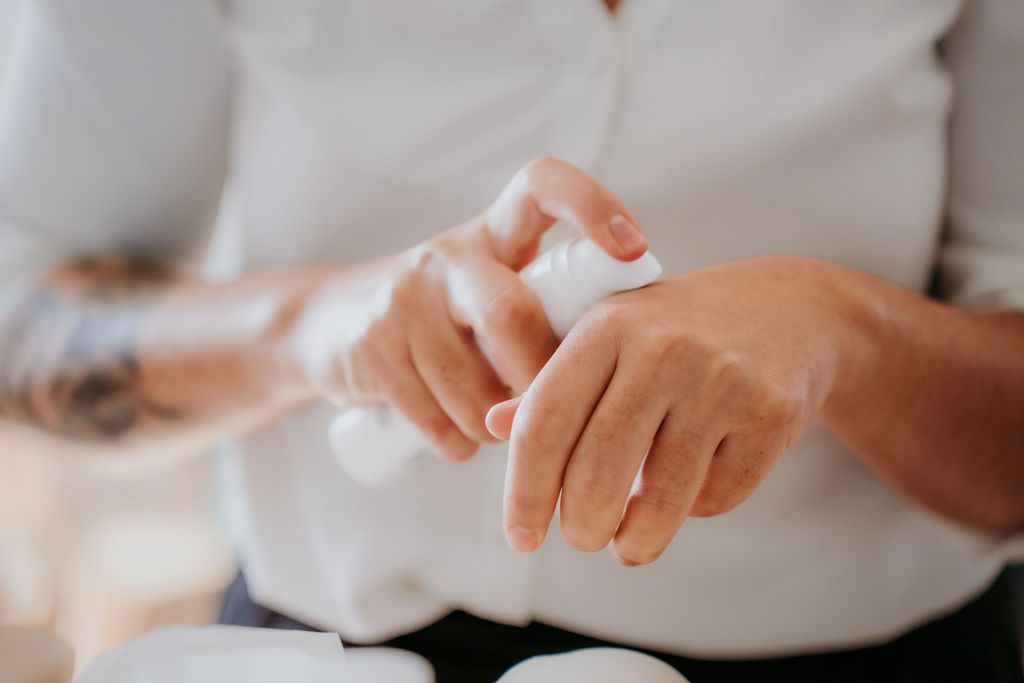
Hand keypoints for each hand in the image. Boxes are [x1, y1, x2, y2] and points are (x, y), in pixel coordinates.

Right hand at [291, 158, 647, 461]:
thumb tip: (609, 378)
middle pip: (511, 316)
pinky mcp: (371, 348)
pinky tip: (454, 432)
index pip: (541, 186)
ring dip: (497, 425)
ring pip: (476, 390)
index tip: (633, 247)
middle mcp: (448, 257)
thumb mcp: (491, 290)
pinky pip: (440, 423)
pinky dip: (460, 444)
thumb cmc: (445, 317)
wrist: (329, 324)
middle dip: (537, 379)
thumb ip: (545, 317)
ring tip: (493, 420)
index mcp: (493, 234)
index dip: (590, 205)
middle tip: (550, 407)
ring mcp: (404, 300)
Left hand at [489, 256, 860, 563]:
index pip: (544, 423)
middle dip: (580, 528)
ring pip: (661, 499)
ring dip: (636, 541)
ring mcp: (721, 381)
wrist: (790, 309)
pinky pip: (717, 496)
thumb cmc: (680, 331)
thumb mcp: (612, 338)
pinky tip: (690, 490)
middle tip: (580, 539)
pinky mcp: (771, 414)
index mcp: (606, 325)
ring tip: (626, 543)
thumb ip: (554, 385)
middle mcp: (661, 348)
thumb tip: (492, 428)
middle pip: (597, 471)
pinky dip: (695, 511)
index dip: (524, 492)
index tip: (521, 537)